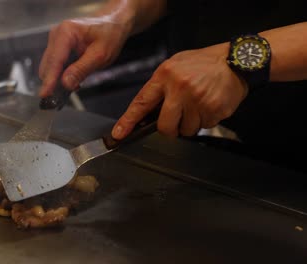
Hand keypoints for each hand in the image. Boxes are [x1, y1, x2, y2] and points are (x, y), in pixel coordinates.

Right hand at [38, 16, 131, 96]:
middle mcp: (57, 34)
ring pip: (49, 66)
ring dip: (57, 79)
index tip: (45, 94)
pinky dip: (60, 74)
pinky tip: (72, 79)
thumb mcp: (100, 55)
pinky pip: (54, 64)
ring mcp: (55, 40)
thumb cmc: (109, 34)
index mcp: (66, 32)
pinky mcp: (57, 46)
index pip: (55, 60)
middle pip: (48, 65)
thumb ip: (81, 69)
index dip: (50, 79)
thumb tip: (65, 83)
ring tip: (74, 86)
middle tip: (61, 98)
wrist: (113, 24)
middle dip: (53, 82)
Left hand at [112, 44, 248, 138]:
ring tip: (198, 104)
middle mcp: (180, 88)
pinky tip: (209, 104)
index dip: (128, 121)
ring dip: (190, 123)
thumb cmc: (202, 64)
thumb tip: (145, 113)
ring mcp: (199, 100)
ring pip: (186, 130)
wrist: (235, 60)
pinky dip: (206, 120)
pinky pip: (204, 127)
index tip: (119, 134)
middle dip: (169, 129)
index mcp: (165, 75)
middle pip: (165, 127)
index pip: (142, 102)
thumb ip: (159, 87)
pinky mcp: (215, 110)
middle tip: (177, 118)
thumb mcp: (174, 66)